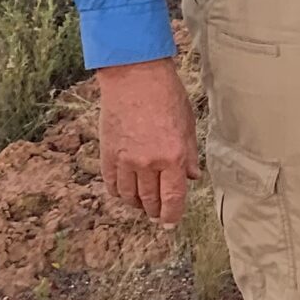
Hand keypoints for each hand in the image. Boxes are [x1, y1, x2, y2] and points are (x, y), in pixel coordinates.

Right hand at [97, 58, 198, 226]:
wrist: (134, 77)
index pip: (173, 199)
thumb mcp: (188, 125)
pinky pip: (112, 184)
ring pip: (129, 196)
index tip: (171, 223)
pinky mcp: (107, 154)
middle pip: (150, 201)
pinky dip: (119, 192)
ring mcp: (125, 160)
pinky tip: (125, 192)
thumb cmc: (166, 96)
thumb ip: (189, 155)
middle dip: (156, 211)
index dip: (172, 215)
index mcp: (172, 157)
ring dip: (138, 204)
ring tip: (144, 204)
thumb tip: (191, 177)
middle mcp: (148, 163)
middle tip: (160, 215)